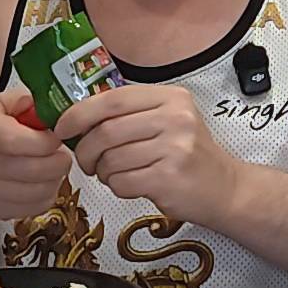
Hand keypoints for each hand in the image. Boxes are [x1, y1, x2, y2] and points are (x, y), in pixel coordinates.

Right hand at [0, 90, 72, 218]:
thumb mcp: (1, 105)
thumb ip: (25, 100)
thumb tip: (46, 107)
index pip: (13, 140)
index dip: (44, 142)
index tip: (57, 138)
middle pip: (28, 170)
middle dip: (57, 163)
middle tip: (64, 156)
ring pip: (33, 192)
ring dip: (54, 181)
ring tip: (54, 169)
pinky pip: (30, 209)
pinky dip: (45, 197)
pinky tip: (43, 184)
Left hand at [54, 84, 233, 222]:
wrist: (225, 188)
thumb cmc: (188, 156)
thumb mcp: (168, 121)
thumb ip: (131, 114)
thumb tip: (76, 117)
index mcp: (171, 98)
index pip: (112, 99)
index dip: (79, 114)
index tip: (63, 128)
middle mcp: (175, 119)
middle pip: (106, 131)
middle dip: (86, 150)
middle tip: (87, 162)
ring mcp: (174, 148)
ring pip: (111, 159)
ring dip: (103, 172)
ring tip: (114, 174)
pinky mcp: (169, 177)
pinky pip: (122, 181)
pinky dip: (117, 187)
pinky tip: (130, 185)